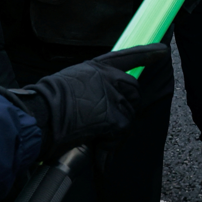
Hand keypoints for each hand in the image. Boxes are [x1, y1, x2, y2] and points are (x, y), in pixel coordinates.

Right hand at [0, 44, 168, 159]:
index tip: (162, 51)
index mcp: (95, 67)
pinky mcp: (114, 117)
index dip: (147, 53)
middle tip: (109, 121)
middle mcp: (108, 78)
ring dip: (117, 127)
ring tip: (96, 135)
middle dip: (127, 105)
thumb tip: (92, 102)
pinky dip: (111, 145)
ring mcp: (113, 96)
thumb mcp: (67, 82)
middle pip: (133, 89)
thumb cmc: (43, 103)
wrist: (39, 114)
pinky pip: (121, 133)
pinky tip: (99, 150)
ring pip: (129, 112)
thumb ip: (87, 87)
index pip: (127, 57)